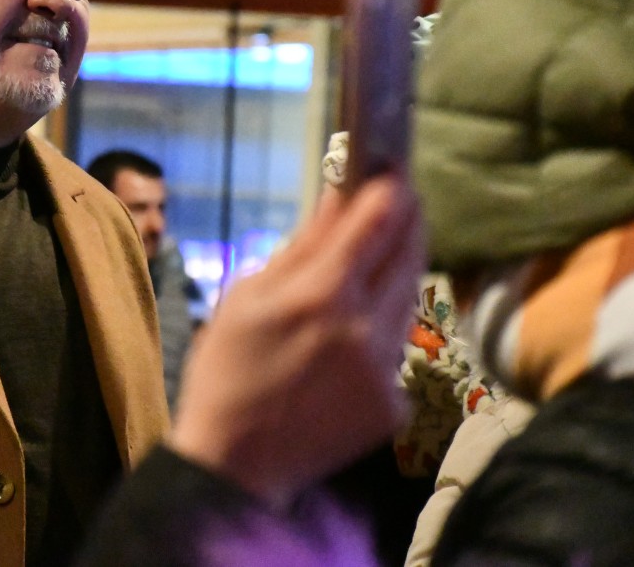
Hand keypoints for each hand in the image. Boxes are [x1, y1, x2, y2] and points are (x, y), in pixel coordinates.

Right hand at [167, 176, 424, 509]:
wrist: (234, 463)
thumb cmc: (225, 371)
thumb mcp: (248, 297)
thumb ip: (302, 247)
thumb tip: (338, 197)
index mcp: (323, 294)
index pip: (378, 223)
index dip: (391, 189)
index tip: (393, 171)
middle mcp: (365, 327)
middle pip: (409, 256)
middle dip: (408, 221)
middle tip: (403, 198)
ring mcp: (386, 370)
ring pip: (407, 303)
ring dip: (397, 274)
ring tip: (377, 258)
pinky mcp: (394, 404)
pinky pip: (396, 351)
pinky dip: (381, 332)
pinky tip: (350, 336)